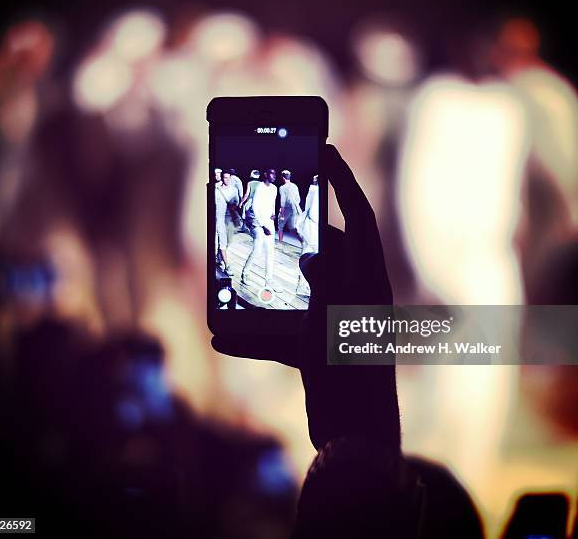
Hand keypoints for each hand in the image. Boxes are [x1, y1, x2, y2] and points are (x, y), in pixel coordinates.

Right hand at [211, 145, 398, 448]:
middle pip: (322, 250)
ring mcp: (334, 322)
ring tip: (238, 273)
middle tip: (265, 214)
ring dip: (267, 288)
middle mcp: (354, 296)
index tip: (326, 151)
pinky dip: (256, 333)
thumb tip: (309, 257)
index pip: (359, 217)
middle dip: (293, 235)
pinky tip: (224, 336)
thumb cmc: (351, 378)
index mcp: (368, 281)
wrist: (356, 439)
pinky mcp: (317, 348)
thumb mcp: (334, 320)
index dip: (343, 182)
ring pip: (297, 289)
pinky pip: (283, 329)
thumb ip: (324, 283)